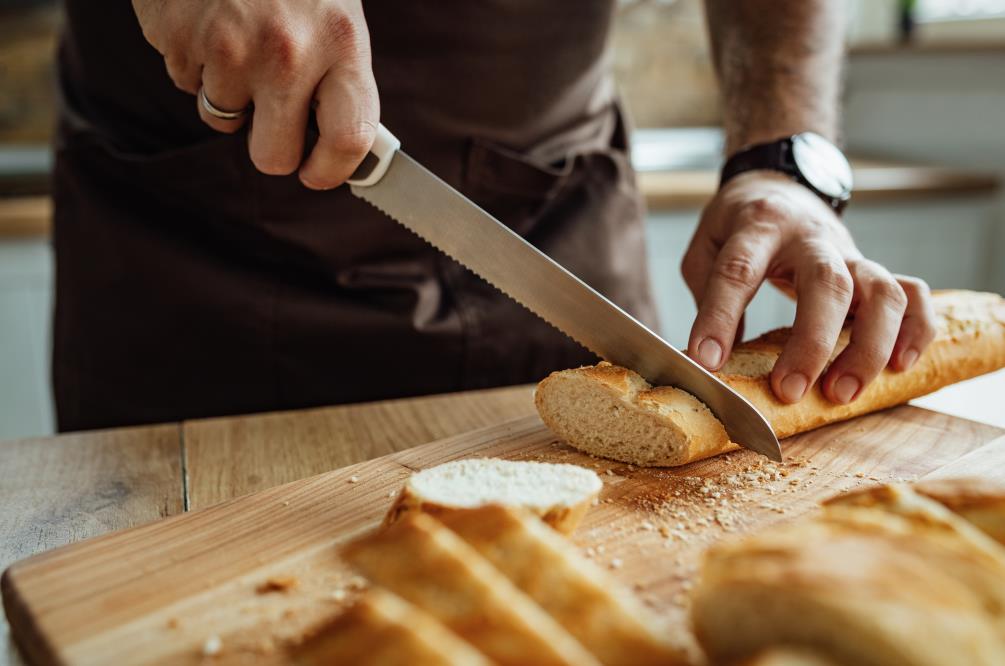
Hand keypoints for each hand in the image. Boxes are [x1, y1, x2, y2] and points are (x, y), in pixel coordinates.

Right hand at [132, 0, 377, 188]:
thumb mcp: (336, 15)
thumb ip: (340, 78)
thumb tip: (344, 147)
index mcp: (341, 44)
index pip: (349, 139)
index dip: (332, 171)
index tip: (317, 173)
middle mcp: (287, 53)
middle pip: (273, 156)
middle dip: (271, 147)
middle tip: (271, 120)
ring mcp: (229, 50)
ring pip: (224, 120)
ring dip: (230, 93)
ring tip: (238, 38)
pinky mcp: (179, 40)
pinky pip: (187, 84)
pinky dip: (196, 62)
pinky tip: (208, 21)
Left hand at [681, 171, 936, 404]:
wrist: (783, 184)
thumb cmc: (738, 226)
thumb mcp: (706, 248)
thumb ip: (708, 296)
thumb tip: (716, 358)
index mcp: (759, 225)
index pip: (738, 270)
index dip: (719, 316)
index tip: (707, 361)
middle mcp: (810, 237)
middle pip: (826, 283)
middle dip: (811, 343)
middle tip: (789, 391)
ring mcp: (849, 252)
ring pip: (881, 292)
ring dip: (868, 346)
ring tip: (843, 392)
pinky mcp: (874, 268)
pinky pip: (913, 293)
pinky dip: (917, 329)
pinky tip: (901, 366)